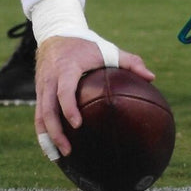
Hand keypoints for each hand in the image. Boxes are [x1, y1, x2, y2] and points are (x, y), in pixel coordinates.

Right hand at [35, 36, 153, 157]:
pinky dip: (43, 133)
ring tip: (58, 157)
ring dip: (47, 137)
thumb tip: (152, 77)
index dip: (68, 108)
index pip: (64, 90)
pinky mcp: (39, 92)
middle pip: (47, 109)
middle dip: (55, 132)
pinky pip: (38, 115)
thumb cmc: (86, 45)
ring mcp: (42, 86)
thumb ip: (129, 61)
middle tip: (69, 150)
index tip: (77, 124)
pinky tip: (53, 148)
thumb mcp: (106, 49)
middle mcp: (50, 78)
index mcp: (66, 68)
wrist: (56, 33)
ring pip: (40, 115)